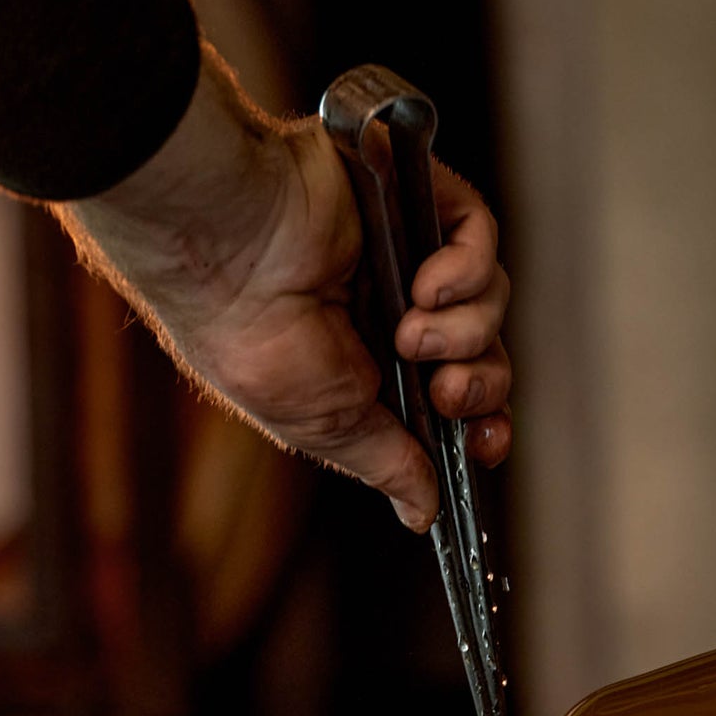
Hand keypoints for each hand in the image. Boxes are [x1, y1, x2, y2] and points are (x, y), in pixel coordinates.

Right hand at [56, 47, 510, 531]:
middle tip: (444, 391)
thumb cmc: (254, 340)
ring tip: (410, 333)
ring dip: (465, 332)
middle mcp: (394, 310)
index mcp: (370, 366)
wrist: (226, 251)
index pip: (457, 398)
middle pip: (485, 354)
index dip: (484, 422)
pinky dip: (468, 270)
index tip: (487, 442)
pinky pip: (480, 235)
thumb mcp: (328, 424)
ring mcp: (408, 252)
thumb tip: (423, 516)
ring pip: (490, 301)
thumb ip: (389, 464)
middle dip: (479, 385)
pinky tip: (427, 286)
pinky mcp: (415, 199)